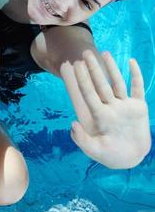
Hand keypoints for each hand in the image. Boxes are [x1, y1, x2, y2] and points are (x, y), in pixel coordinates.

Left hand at [62, 52, 150, 168]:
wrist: (131, 159)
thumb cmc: (111, 156)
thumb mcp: (95, 151)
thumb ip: (82, 140)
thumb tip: (73, 124)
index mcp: (99, 116)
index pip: (87, 93)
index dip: (81, 80)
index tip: (74, 65)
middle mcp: (111, 107)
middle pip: (100, 84)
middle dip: (92, 69)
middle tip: (85, 53)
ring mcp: (125, 106)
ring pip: (117, 83)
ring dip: (111, 68)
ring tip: (104, 52)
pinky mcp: (139, 108)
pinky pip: (137, 88)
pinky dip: (136, 75)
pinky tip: (131, 62)